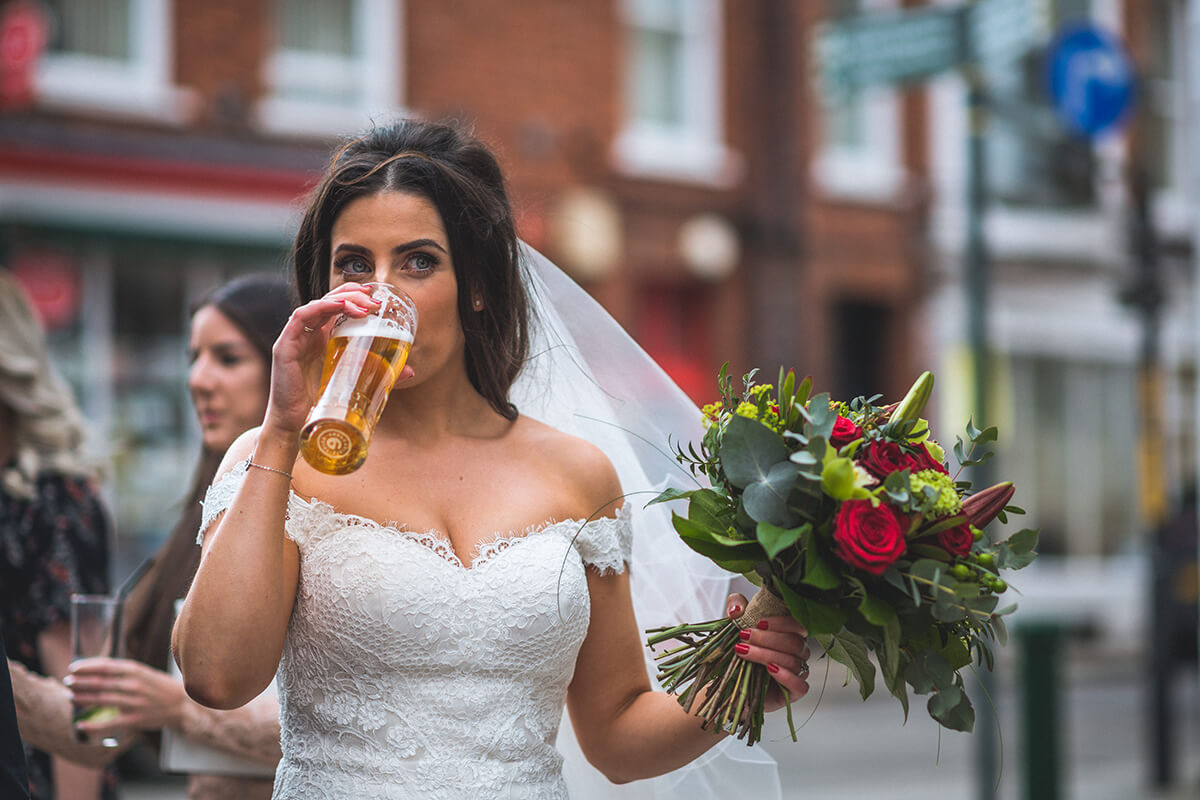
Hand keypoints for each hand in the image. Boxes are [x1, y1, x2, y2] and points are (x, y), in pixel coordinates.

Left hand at [65, 657, 187, 735]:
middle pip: (101, 682)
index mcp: (137, 670)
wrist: (181, 705)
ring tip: (70, 697)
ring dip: (83, 698)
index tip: (73, 668)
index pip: (106, 666)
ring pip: (102, 700)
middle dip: (80, 682)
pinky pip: (109, 723)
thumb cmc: (159, 687)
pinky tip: (80, 724)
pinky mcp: (135, 719)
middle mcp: (134, 684)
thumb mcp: (144, 672)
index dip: (87, 666)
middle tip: (68, 682)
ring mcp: (134, 702)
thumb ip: (123, 671)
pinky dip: (93, 725)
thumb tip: (96, 670)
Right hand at [263, 284, 414, 435]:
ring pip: (317, 306)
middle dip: (352, 295)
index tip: (376, 297)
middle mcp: (310, 335)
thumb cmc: (323, 403)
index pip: (337, 307)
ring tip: (362, 306)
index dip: (354, 297)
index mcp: (324, 339)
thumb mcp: (356, 382)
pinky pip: (300, 317)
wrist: (299, 426)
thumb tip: (411, 371)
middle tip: (374, 300)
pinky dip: (320, 307)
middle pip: (328, 302)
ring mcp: (296, 339)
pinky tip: (338, 307)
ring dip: (340, 300)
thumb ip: (380, 373)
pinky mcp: (285, 346)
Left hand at [726, 592, 809, 709]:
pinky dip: (786, 676)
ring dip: (766, 654)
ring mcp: (797, 674)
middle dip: (767, 639)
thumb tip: (737, 608)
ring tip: (744, 651)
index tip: (758, 623)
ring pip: (793, 661)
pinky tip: (770, 669)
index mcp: (790, 635)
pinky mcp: (793, 694)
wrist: (731, 685)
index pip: (798, 625)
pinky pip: (800, 685)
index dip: (781, 623)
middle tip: (744, 636)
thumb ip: (736, 607)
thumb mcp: (734, 625)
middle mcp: (797, 654)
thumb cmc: (739, 654)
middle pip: (795, 643)